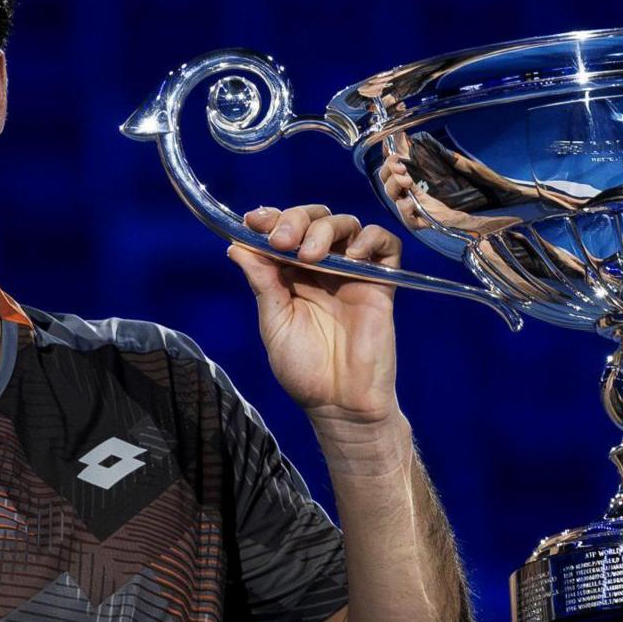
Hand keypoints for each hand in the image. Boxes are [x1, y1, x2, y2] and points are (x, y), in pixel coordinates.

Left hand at [231, 205, 402, 425]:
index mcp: (291, 274)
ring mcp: (353, 273)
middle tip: (283, 241)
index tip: (254, 221)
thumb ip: (262, 283)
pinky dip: (371, 239)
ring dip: (326, 229)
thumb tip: (236, 246)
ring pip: (346, 225)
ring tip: (312, 254)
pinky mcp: (381, 283)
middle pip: (314, 219)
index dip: (270, 219)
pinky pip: (385, 245)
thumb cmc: (304, 370)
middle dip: (296, 220)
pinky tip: (354, 255)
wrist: (340, 402)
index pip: (283, 231)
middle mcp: (322, 268)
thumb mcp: (274, 323)